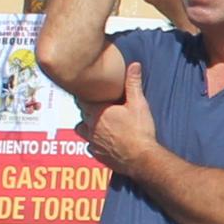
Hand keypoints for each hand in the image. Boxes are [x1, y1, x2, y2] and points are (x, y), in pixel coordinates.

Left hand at [79, 59, 158, 175]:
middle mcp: (90, 126)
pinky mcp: (97, 154)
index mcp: (97, 111)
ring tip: (99, 122)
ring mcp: (92, 142)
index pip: (82, 99)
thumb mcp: (139, 103)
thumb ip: (133, 83)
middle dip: (88, 108)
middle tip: (98, 104)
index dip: (86, 94)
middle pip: (82, 113)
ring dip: (87, 125)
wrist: (141, 159)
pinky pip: (89, 146)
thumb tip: (134, 65)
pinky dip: (93, 142)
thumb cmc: (139, 131)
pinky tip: (103, 140)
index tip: (92, 91)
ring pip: (81, 129)